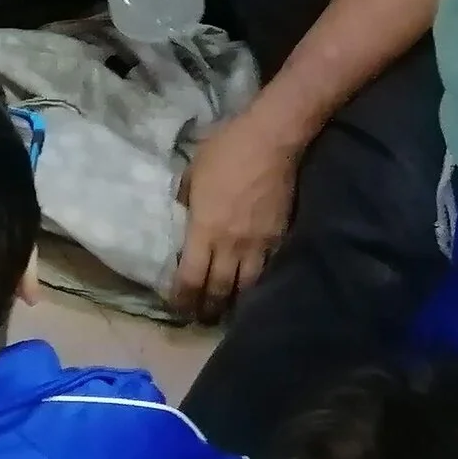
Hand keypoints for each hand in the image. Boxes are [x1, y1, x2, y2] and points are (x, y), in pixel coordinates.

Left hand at [169, 113, 299, 321]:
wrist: (272, 140)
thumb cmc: (226, 149)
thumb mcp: (193, 170)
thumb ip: (186, 197)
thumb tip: (182, 213)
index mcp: (204, 228)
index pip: (190, 277)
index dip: (182, 297)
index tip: (177, 306)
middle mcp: (230, 244)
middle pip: (219, 290)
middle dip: (208, 309)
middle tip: (201, 318)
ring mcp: (259, 244)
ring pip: (247, 288)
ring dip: (235, 303)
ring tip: (228, 311)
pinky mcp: (280, 238)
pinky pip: (269, 270)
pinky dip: (259, 284)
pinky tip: (256, 289)